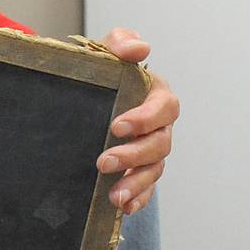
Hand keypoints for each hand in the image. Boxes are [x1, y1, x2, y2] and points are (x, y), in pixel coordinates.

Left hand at [94, 28, 177, 214]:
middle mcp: (160, 125)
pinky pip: (147, 187)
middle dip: (134, 155)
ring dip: (136, 183)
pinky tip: (124, 206)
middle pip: (160, 144)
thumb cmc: (102, 70)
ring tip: (114, 195)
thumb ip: (121, 43)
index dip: (145, 119)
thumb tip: (140, 48)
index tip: (117, 126)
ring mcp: (152, 149)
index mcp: (156, 94)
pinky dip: (138, 197)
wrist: (86, 94)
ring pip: (154, 169)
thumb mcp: (105, 51)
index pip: (163, 108)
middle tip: (103, 161)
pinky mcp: (140, 168)